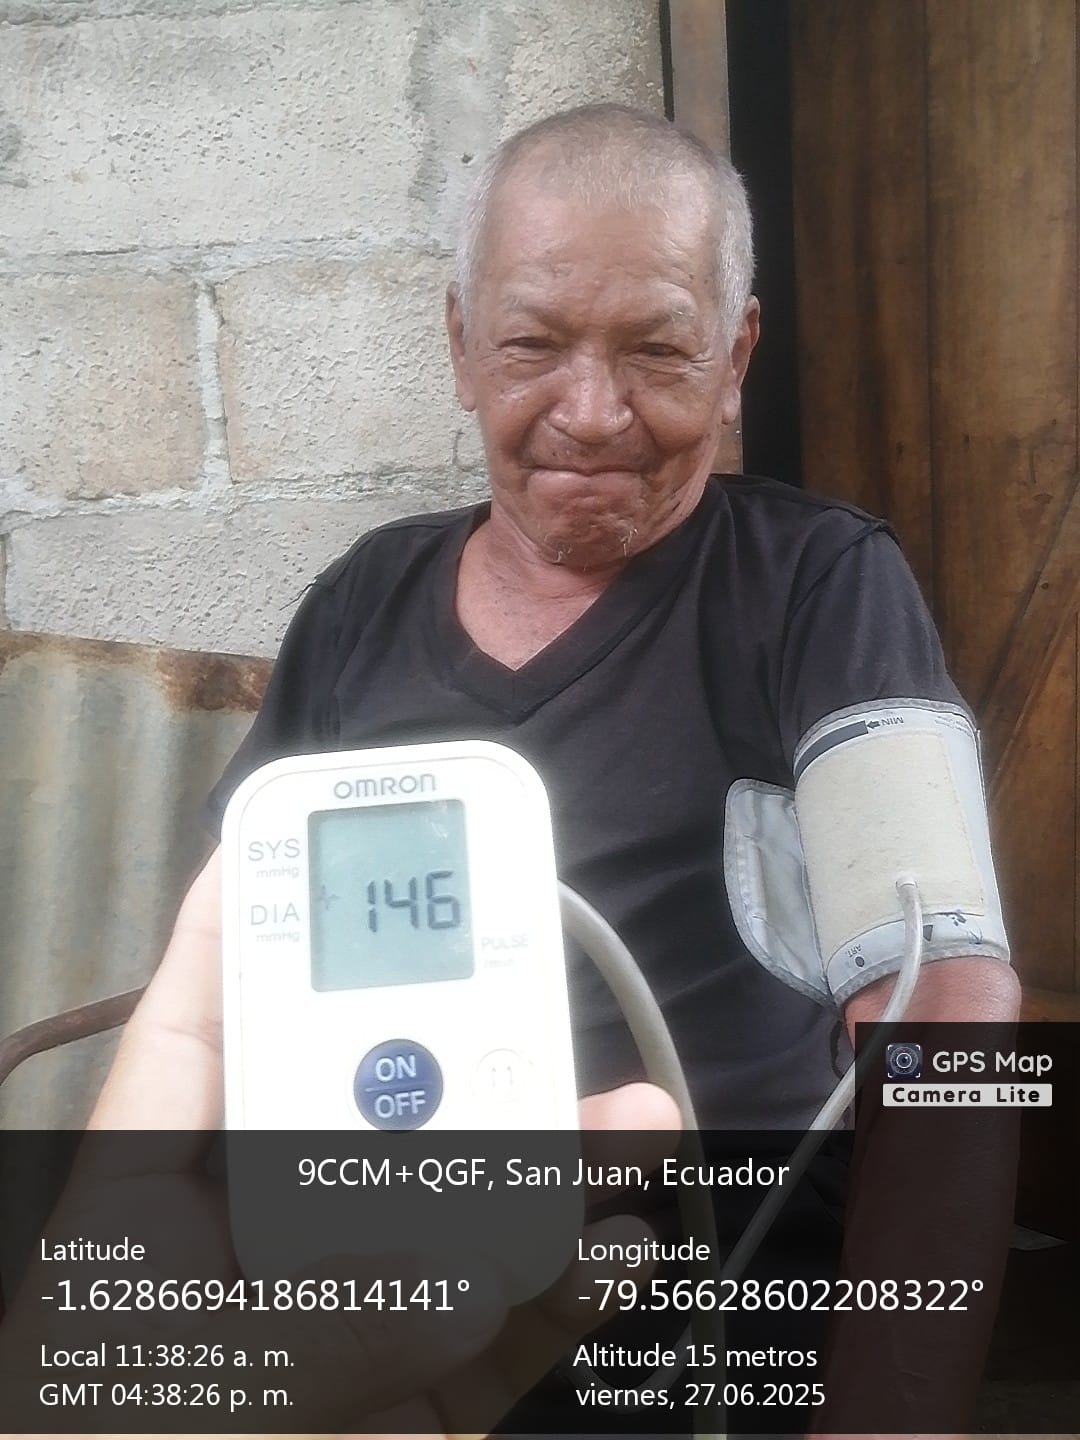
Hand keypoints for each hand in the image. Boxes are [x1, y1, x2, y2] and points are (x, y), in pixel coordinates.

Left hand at [1, 850, 679, 1437]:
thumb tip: (461, 1291)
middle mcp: (272, 1231)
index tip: (297, 841)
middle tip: (523, 960)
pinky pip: (518, 1323)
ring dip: (554, 1152)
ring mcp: (361, 1303)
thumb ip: (310, 1338)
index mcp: (161, 1203)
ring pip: (465, 1198)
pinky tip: (625, 1250)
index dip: (237, 926)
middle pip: (363, 1098)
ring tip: (631, 1115)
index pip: (198, 1034)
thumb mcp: (180, 1388)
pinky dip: (580, 1288)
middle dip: (452, 1030)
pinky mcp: (433, 1383)